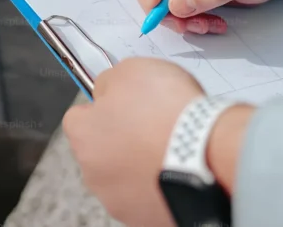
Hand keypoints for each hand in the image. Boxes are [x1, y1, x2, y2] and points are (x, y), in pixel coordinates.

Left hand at [63, 58, 253, 226]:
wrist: (204, 153)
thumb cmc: (167, 110)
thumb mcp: (133, 70)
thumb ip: (110, 82)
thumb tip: (107, 91)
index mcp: (84, 135)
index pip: (78, 118)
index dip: (102, 106)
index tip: (125, 102)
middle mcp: (93, 173)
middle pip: (100, 150)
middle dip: (121, 139)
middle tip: (151, 125)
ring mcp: (118, 200)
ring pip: (122, 176)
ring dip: (139, 164)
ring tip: (169, 149)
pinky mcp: (144, 217)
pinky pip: (146, 195)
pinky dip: (158, 183)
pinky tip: (177, 168)